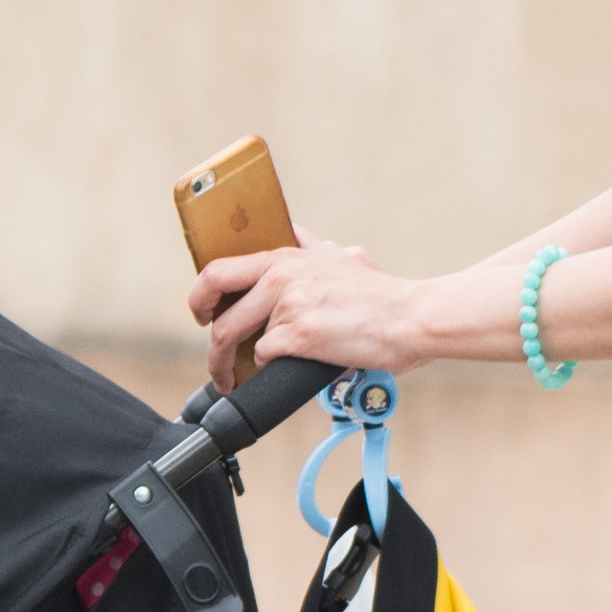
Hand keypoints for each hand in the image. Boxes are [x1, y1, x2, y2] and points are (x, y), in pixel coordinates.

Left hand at [190, 235, 443, 387]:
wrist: (410, 317)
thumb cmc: (380, 295)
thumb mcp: (341, 256)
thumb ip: (310, 245)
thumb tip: (292, 230)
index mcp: (285, 256)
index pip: (219, 268)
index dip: (201, 295)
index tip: (203, 312)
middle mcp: (281, 275)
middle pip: (215, 304)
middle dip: (205, 335)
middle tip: (213, 356)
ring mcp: (289, 305)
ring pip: (235, 337)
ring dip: (227, 365)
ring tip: (231, 380)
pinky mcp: (298, 335)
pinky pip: (263, 357)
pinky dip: (264, 370)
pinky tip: (272, 376)